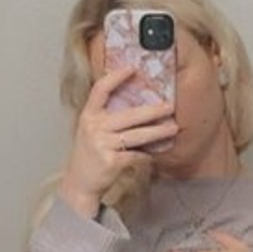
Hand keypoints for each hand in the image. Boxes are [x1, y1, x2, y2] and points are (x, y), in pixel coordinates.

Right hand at [59, 66, 178, 213]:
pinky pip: (136, 155)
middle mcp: (93, 127)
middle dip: (152, 110)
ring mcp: (102, 144)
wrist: (79, 183)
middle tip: (169, 106)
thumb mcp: (91, 129)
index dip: (116, 77)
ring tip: (173, 128)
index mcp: (88, 115)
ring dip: (158, 132)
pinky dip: (146, 155)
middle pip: (128, 115)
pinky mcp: (111, 161)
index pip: (100, 89)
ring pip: (137, 135)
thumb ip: (106, 116)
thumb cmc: (90, 154)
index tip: (133, 68)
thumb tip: (137, 103)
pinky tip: (153, 154)